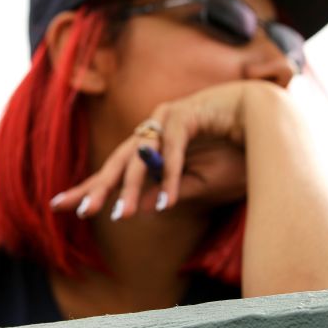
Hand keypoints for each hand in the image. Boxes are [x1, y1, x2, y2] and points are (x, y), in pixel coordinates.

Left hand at [51, 80, 265, 219]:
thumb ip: (171, 193)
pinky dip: (171, 174)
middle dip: (98, 187)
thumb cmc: (236, 154)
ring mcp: (166, 118)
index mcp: (151, 148)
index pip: (114, 170)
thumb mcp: (201, 186)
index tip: (58, 205)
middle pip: (118, 161)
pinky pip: (173, 147)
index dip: (89, 187)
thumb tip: (140, 208)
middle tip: (80, 211)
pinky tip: (167, 201)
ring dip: (133, 187)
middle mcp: (152, 130)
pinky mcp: (185, 112)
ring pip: (140, 155)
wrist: (269, 125)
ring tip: (122, 215)